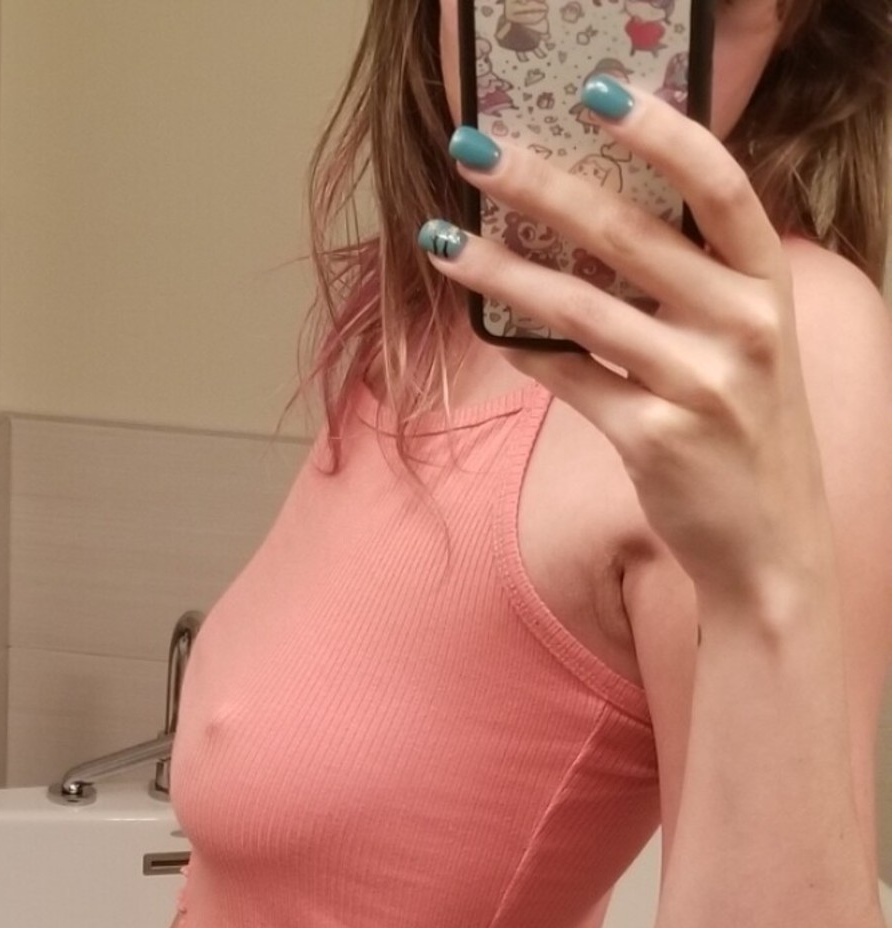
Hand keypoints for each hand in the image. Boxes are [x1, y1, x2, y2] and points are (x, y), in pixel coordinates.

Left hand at [420, 79, 837, 608]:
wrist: (771, 550)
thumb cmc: (746, 435)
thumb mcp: (745, 344)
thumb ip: (691, 286)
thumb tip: (583, 226)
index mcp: (770, 285)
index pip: (719, 185)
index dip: (660, 131)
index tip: (595, 92)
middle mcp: (744, 327)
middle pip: (628, 234)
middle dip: (538, 185)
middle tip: (472, 151)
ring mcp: (700, 387)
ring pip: (580, 309)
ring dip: (501, 269)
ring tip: (442, 239)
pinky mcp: (655, 442)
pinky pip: (570, 380)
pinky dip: (523, 350)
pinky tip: (485, 324)